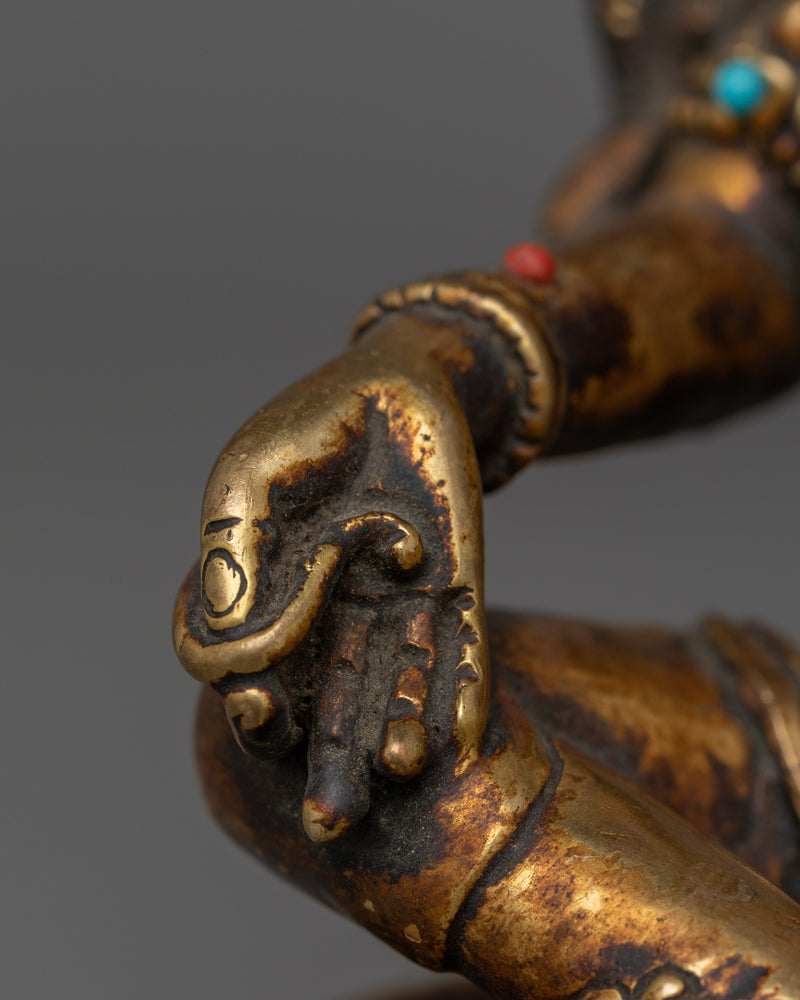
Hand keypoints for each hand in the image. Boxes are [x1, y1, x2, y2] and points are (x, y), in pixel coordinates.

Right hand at [173, 333, 488, 841]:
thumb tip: (219, 641)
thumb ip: (232, 555)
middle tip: (329, 822)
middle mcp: (336, 614)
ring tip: (396, 772)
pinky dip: (459, 689)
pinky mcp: (455, 587)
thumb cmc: (308, 425)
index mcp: (275, 597)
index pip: (259, 669)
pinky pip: (461, 648)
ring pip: (395, 685)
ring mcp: (397, 605)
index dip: (253, 694)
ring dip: (396, 730)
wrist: (399, 384)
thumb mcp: (249, 480)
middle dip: (330, 757)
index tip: (253, 703)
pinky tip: (463, 738)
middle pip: (330, 701)